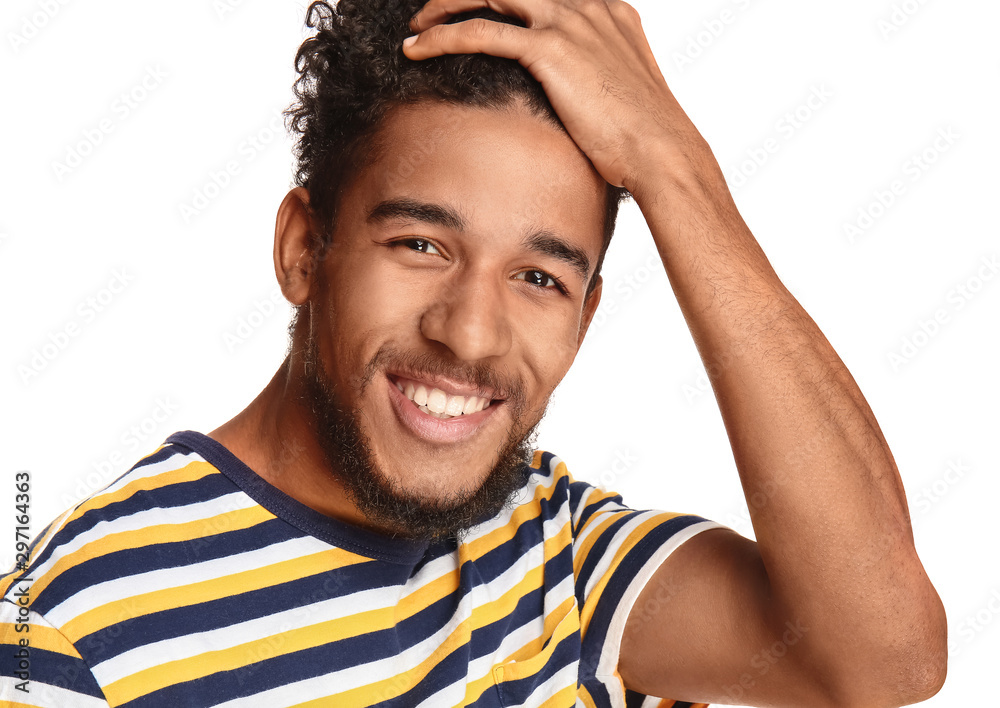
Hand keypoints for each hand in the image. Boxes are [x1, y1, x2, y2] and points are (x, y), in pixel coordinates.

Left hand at [403, 0, 711, 196]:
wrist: (662, 150)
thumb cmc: (646, 136)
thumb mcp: (626, 91)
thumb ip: (600, 73)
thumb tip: (582, 94)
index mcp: (607, 10)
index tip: (476, 6)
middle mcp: (588, 5)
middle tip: (435, 11)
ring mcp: (570, 22)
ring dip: (446, 5)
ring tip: (418, 26)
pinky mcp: (552, 49)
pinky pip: (480, 31)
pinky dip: (442, 36)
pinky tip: (416, 48)